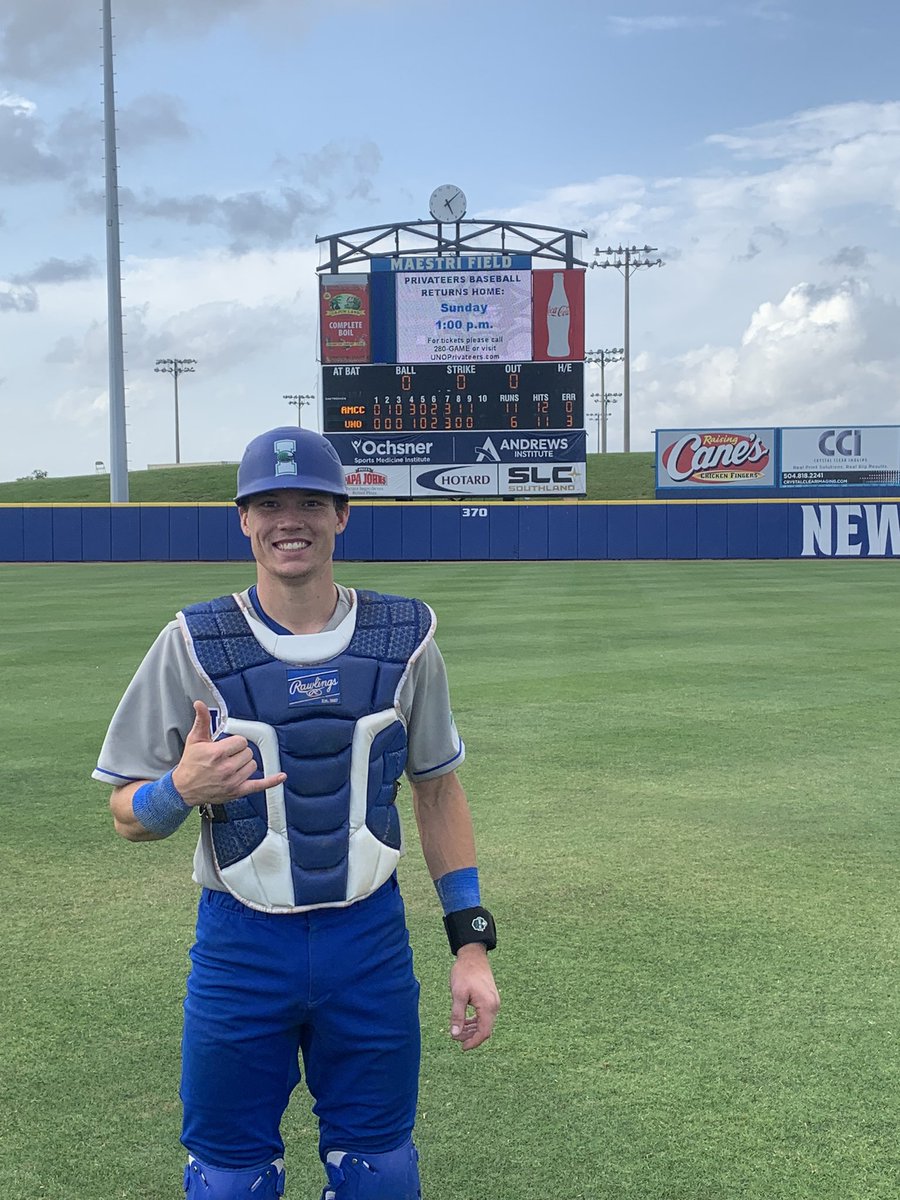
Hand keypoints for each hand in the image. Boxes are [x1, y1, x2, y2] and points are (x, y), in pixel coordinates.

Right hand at [171, 701, 286, 806]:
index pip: (241, 741)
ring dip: (245, 764)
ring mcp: (232, 781)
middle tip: (227, 756)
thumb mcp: (195, 740)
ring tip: (231, 765)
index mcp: (217, 753)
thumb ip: (202, 720)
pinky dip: (271, 781)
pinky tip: (281, 776)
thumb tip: (200, 704)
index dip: (235, 742)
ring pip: (253, 765)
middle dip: (239, 752)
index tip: (227, 746)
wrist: (183, 788)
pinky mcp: (237, 791)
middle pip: (248, 752)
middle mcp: (226, 768)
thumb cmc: (190, 764)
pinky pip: (259, 786)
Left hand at [449, 943, 499, 1050]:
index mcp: (488, 1006)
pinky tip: (465, 1021)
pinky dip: (475, 1021)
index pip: (484, 1032)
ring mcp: (493, 1001)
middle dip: (470, 1036)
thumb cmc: (465, 972)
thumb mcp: (458, 994)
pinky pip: (484, 1015)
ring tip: (458, 1030)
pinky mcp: (490, 998)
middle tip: (455, 1037)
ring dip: (472, 1029)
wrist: (473, 955)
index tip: (462, 1047)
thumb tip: (454, 1034)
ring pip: (484, 1022)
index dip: (473, 1042)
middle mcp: (494, 1005)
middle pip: (485, 1029)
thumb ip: (457, 1015)